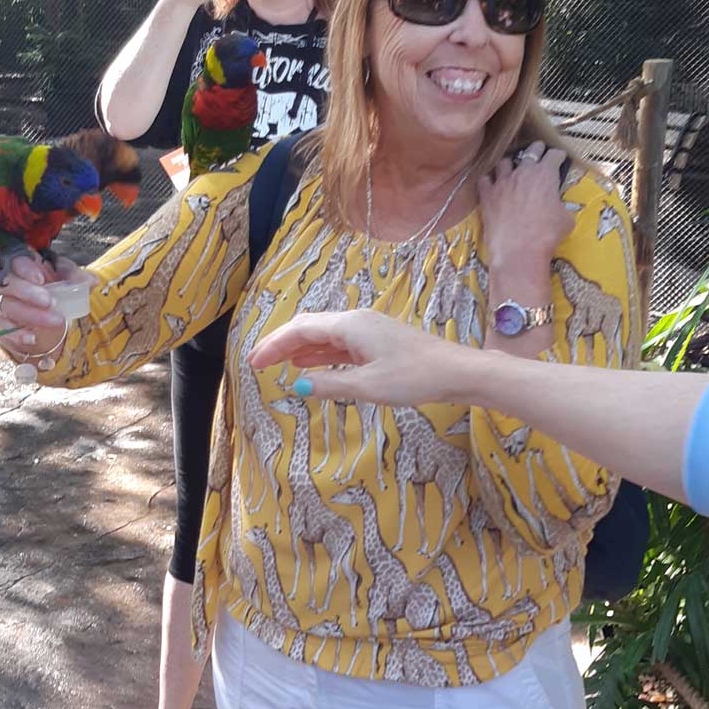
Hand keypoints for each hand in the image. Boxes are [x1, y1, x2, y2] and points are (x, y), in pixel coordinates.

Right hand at [0, 254, 69, 362]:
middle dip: (28, 294)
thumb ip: (74, 276)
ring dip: (30, 316)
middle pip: (6, 285)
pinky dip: (16, 334)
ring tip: (55, 321)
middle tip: (50, 302)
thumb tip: (92, 281)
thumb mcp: (61, 273)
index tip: (41, 279)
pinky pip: (1, 328)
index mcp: (12, 260)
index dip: (25, 269)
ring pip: (5, 307)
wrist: (32, 301)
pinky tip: (32, 337)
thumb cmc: (46, 279)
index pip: (13, 260)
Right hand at [250, 309, 464, 405]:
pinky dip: (320, 353)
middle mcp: (356, 321)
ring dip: (299, 349)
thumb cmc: (414, 378)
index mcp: (350, 325)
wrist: (455, 371)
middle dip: (281, 344)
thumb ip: (331, 384)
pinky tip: (310, 364)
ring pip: (324, 335)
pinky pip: (340, 344)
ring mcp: (368, 330)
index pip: (300, 329)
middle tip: (258, 363)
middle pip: (309, 327)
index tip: (254, 362)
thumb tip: (297, 386)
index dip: (274, 345)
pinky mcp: (378, 341)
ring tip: (277, 365)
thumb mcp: (368, 387)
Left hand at [478, 144, 576, 269]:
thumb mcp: (566, 219)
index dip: (559, 156)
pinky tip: (492, 185)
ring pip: (505, 162)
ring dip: (511, 164)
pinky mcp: (487, 195)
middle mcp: (523, 172)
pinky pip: (484, 179)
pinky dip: (489, 180)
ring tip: (513, 169)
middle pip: (531, 150)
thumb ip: (562, 205)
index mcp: (545, 174)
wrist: (519, 251)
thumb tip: (559, 207)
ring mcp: (502, 182)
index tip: (560, 159)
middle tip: (540, 153)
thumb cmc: (547, 235)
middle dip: (537, 149)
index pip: (554, 155)